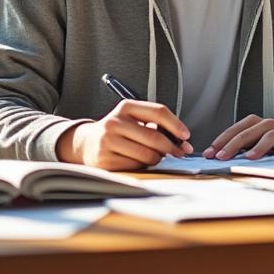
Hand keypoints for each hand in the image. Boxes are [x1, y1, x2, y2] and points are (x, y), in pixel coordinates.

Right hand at [56, 100, 192, 169]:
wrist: (86, 143)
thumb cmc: (118, 131)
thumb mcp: (133, 119)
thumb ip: (156, 125)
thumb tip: (182, 141)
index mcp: (126, 107)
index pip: (158, 112)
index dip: (176, 125)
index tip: (186, 136)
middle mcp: (115, 122)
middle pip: (155, 137)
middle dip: (172, 148)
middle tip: (179, 152)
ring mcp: (108, 141)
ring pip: (147, 155)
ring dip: (157, 158)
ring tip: (153, 156)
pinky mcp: (105, 159)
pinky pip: (136, 166)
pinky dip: (142, 166)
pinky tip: (138, 161)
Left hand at [203, 116, 273, 160]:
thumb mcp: (259, 139)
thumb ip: (242, 146)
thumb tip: (217, 156)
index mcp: (257, 123)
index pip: (236, 129)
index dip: (222, 140)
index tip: (210, 153)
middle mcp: (269, 125)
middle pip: (250, 132)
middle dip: (234, 144)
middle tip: (222, 156)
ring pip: (271, 136)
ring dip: (259, 147)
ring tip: (250, 158)